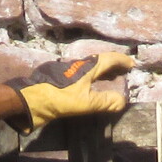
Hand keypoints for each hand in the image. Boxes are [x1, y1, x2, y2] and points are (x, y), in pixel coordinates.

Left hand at [16, 51, 134, 130]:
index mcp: (87, 68)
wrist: (29, 100)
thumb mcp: (84, 102)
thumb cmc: (58, 98)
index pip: (108, 59)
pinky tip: (90, 88)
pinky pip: (82, 76)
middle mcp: (78, 67)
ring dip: (102, 72)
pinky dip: (92, 79)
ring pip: (90, 69)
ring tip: (111, 79)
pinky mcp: (60, 81)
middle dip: (113, 66)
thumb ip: (104, 101)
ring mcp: (68, 73)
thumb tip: (122, 101)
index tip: (132, 64)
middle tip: (123, 72)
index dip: (121, 61)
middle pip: (99, 62)